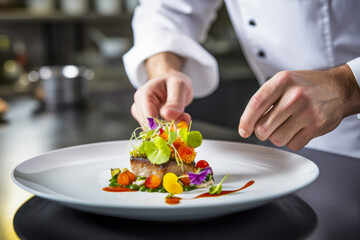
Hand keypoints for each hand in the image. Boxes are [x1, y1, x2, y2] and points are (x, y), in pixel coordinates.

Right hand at [131, 70, 192, 126]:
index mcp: (145, 94)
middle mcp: (140, 104)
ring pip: (152, 131)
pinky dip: (167, 131)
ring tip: (180, 119)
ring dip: (168, 130)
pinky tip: (174, 123)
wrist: (172, 82)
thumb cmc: (175, 82)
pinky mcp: (146, 121)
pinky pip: (155, 131)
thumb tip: (167, 116)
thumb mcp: (180, 86)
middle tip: (182, 123)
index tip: (176, 130)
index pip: (148, 117)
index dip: (161, 127)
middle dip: (167, 129)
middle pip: (149, 126)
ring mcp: (141, 113)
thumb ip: (175, 102)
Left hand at [239, 65, 359, 150]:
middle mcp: (294, 95)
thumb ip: (265, 99)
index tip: (243, 131)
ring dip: (277, 137)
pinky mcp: (317, 125)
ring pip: (277, 139)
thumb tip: (247, 124)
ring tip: (286, 125)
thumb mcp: (283, 82)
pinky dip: (292, 141)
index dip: (246, 120)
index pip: (256, 103)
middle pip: (263, 127)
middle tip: (268, 127)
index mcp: (282, 81)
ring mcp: (307, 111)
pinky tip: (298, 129)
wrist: (338, 89)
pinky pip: (293, 144)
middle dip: (262, 132)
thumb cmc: (306, 86)